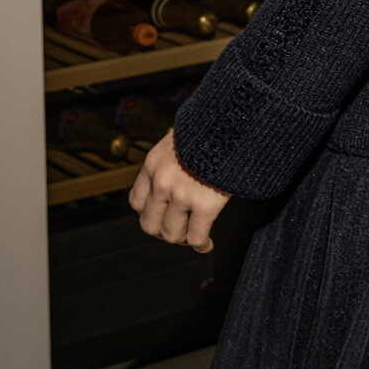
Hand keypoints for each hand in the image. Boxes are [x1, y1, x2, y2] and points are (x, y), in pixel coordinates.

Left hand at [129, 129, 231, 253]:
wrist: (231, 123)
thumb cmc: (211, 129)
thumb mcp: (180, 138)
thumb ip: (174, 157)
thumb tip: (182, 166)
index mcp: (153, 164)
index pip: (137, 201)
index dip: (150, 212)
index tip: (163, 215)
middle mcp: (162, 182)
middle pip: (149, 224)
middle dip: (164, 230)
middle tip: (179, 230)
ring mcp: (182, 195)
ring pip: (172, 234)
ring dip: (183, 239)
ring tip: (194, 237)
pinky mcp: (205, 204)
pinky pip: (196, 236)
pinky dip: (201, 244)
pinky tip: (206, 244)